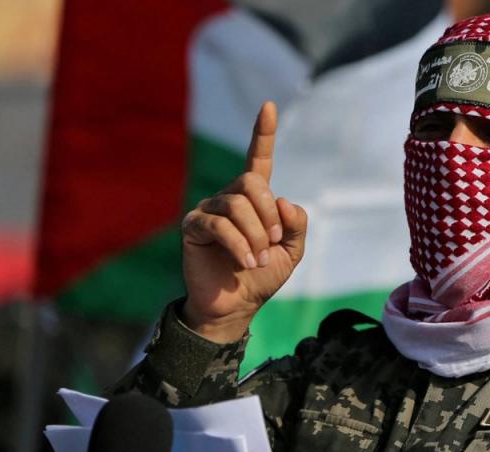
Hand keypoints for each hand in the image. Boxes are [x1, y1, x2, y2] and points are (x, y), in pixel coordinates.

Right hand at [181, 102, 306, 341]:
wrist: (236, 306)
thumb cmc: (262, 276)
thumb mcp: (291, 251)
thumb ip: (296, 225)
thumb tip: (284, 200)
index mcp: (255, 199)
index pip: (259, 159)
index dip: (263, 133)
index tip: (269, 106)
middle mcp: (230, 197)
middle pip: (251, 183)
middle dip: (268, 214)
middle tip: (271, 242)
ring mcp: (209, 209)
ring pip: (237, 205)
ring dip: (255, 234)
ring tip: (257, 259)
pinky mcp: (194, 226)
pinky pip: (219, 224)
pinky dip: (238, 244)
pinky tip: (245, 261)